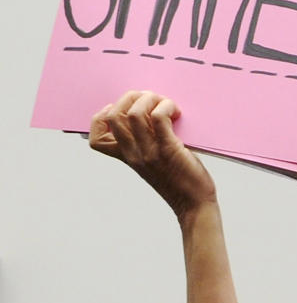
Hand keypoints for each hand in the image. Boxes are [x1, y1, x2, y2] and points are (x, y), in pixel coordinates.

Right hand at [89, 91, 216, 220]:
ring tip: (166, 104)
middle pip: (113, 116)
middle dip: (130, 98)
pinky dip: (166, 107)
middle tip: (152, 100)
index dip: (100, 118)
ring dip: (150, 99)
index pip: (96, 139)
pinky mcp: (167, 149)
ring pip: (133, 113)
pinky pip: (158, 118)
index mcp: (127, 158)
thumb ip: (148, 144)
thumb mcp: (155, 163)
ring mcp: (148, 152)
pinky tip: (176, 112)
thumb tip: (153, 115)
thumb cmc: (180, 181)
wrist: (194, 205)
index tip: (120, 109)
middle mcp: (133, 154)